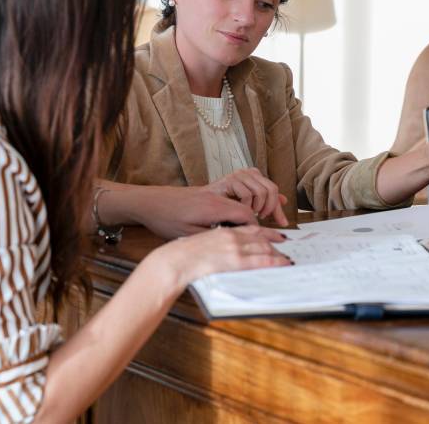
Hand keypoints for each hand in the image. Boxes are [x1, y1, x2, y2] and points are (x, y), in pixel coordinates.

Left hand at [131, 189, 260, 238]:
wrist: (151, 202)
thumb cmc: (166, 219)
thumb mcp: (189, 236)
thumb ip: (214, 238)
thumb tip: (236, 245)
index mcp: (214, 206)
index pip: (246, 214)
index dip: (257, 227)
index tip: (263, 239)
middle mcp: (219, 194)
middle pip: (255, 195)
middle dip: (269, 209)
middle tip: (277, 225)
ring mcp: (218, 189)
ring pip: (252, 183)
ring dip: (264, 197)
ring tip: (272, 213)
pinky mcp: (215, 189)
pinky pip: (242, 184)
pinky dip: (255, 190)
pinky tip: (261, 199)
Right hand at [155, 225, 291, 289]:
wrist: (172, 261)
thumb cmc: (181, 253)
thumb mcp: (198, 240)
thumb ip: (213, 241)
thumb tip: (219, 248)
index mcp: (223, 230)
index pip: (250, 227)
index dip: (266, 231)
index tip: (276, 235)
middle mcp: (231, 236)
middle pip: (260, 236)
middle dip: (275, 241)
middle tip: (287, 246)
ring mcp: (233, 248)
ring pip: (262, 247)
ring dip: (276, 252)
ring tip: (287, 258)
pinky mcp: (233, 260)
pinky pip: (258, 260)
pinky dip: (272, 261)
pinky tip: (282, 263)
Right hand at [203, 168, 288, 226]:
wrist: (204, 202)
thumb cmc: (226, 203)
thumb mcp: (251, 203)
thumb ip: (267, 201)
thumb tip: (284, 201)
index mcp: (255, 175)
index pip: (274, 189)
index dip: (278, 207)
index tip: (282, 222)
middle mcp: (249, 172)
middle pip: (271, 189)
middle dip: (269, 207)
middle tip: (261, 216)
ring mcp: (240, 174)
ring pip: (261, 192)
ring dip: (257, 207)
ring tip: (249, 213)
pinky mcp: (230, 179)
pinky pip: (247, 195)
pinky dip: (246, 206)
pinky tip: (240, 210)